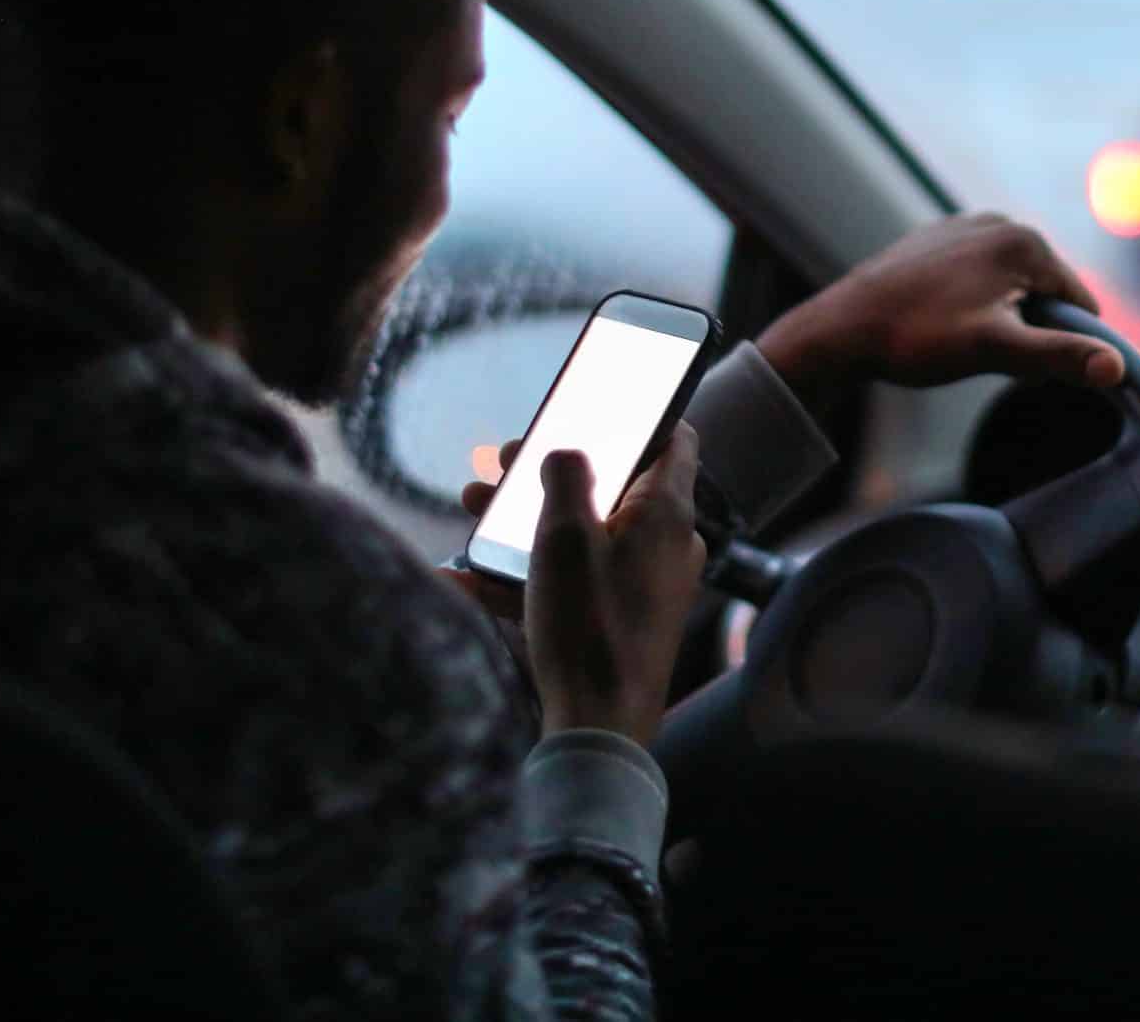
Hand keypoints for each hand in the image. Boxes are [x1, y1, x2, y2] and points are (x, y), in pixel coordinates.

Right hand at [447, 428, 707, 742]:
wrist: (599, 730)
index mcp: (667, 513)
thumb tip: (568, 448)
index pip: (672, 438)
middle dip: (551, 474)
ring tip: (473, 512)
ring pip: (586, 535)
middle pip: (613, 487)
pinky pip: (577, 583)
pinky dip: (531, 576)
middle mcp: (667, 545)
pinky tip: (467, 580)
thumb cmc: (589, 627)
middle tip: (501, 465)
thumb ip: (565, 475)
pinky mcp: (624, 621)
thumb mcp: (563, 537)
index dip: (634, 416)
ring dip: (529, 523)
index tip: (589, 408)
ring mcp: (648, 586)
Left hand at [757, 212, 1127, 407]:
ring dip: (1002, 318)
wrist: (840, 328)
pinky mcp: (939, 240)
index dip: (1066, 343)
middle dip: (1030, 329)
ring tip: (958, 339)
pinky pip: (979, 277)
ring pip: (1011, 286)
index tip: (1028, 369)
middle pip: (1045, 292)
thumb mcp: (995, 351)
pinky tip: (941, 323)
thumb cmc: (917, 339)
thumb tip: (1118, 368)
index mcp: (1024, 241)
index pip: (1079, 303)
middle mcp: (999, 221)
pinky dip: (974, 303)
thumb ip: (1060, 356)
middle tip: (986, 355)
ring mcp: (965, 227)